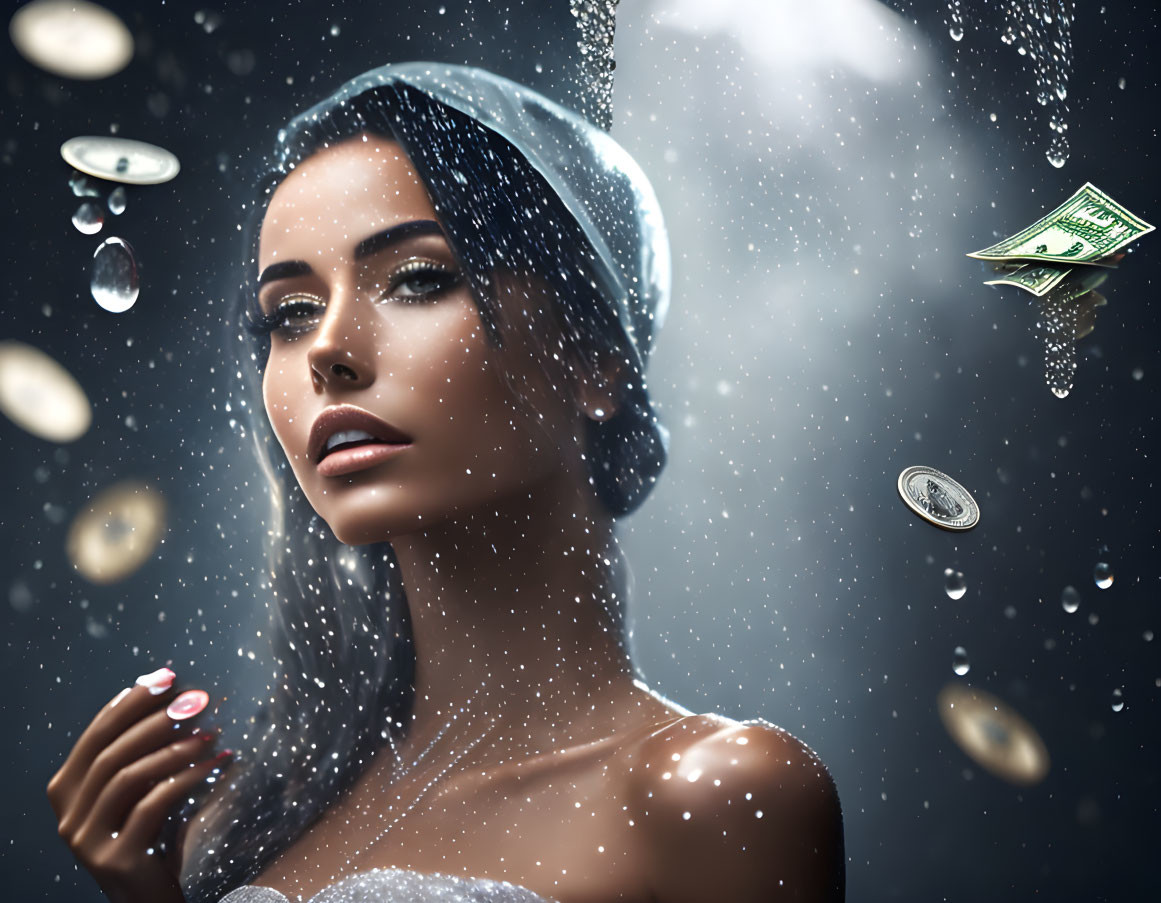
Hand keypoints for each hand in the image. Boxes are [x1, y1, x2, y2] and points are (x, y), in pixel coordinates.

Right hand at [47, 668, 230, 902]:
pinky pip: (152, 805)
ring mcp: (85, 839)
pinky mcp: (114, 858)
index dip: (132, 701)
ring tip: (210, 732)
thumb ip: (145, 751)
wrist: (151, 897)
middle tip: (197, 700)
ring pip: (127, 777)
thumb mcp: (142, 789)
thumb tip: (178, 693)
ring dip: (174, 748)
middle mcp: (66, 814)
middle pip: (110, 752)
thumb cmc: (151, 834)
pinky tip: (217, 762)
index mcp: (66, 789)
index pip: (97, 733)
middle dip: (156, 719)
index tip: (169, 676)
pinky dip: (187, 778)